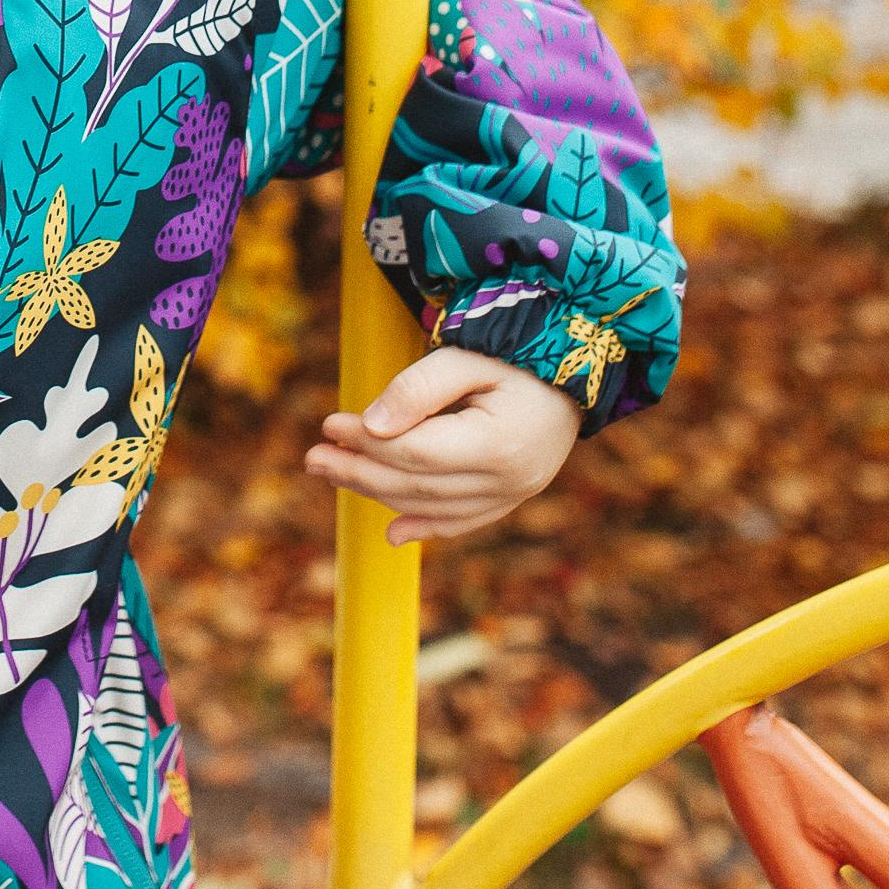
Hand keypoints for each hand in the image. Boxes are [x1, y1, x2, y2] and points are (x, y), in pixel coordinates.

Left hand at [303, 346, 578, 546]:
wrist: (575, 372)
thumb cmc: (517, 354)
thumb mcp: (468, 356)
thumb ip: (419, 388)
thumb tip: (371, 425)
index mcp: (498, 444)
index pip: (416, 452)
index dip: (367, 443)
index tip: (329, 424)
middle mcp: (509, 480)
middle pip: (418, 485)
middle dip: (359, 472)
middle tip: (313, 458)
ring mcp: (514, 495)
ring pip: (433, 506)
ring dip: (378, 495)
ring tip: (334, 473)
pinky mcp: (514, 499)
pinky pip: (463, 521)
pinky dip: (426, 527)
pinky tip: (392, 533)